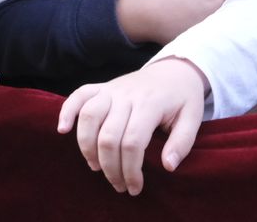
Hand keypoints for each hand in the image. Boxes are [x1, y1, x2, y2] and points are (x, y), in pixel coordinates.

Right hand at [58, 57, 208, 195]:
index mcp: (151, 103)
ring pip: (89, 117)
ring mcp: (112, 89)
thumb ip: (183, 142)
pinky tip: (62, 130)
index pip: (133, 142)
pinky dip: (67, 111)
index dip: (130, 170)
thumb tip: (168, 166)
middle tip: (118, 185)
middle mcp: (127, 95)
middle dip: (110, 167)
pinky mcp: (102, 87)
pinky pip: (79, 95)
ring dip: (87, 147)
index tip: (134, 187)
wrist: (174, 69)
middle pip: (108, 136)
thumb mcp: (194, 118)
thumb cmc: (183, 98)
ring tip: (96, 167)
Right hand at [115, 0, 226, 43]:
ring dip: (210, 23)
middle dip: (219, 11)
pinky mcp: (194, 42)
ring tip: (196, 17)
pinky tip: (189, 29)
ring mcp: (205, 31)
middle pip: (224, 14)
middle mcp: (214, 17)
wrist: (146, 13)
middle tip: (204, 7)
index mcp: (216, 0)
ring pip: (214, 27)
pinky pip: (203, 39)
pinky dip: (200, 35)